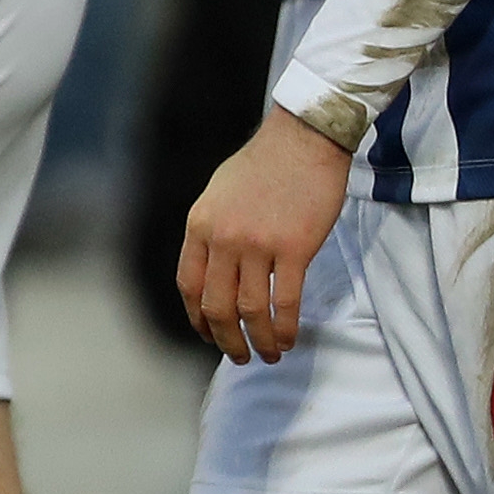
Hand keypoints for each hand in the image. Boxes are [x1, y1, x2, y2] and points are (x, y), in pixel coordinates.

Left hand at [177, 108, 354, 361]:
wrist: (304, 137)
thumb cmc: (265, 164)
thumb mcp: (219, 193)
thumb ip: (211, 231)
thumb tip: (212, 271)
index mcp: (200, 224)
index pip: (189, 285)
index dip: (197, 318)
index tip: (209, 335)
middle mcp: (223, 238)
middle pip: (216, 307)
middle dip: (227, 340)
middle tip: (239, 356)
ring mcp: (258, 244)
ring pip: (250, 310)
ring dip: (258, 341)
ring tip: (270, 355)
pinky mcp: (294, 248)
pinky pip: (284, 302)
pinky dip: (284, 328)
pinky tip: (289, 339)